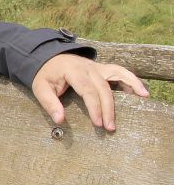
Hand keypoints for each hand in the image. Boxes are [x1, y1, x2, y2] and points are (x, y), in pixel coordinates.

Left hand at [31, 54, 148, 131]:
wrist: (46, 57)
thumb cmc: (44, 74)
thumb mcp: (40, 88)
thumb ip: (50, 103)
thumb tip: (60, 120)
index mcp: (73, 71)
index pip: (87, 90)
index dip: (94, 107)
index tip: (98, 123)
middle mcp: (88, 67)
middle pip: (103, 88)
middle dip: (108, 108)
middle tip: (110, 127)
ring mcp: (97, 66)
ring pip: (118, 74)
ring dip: (131, 86)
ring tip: (144, 98)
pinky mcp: (102, 69)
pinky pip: (120, 71)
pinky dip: (132, 79)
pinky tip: (141, 91)